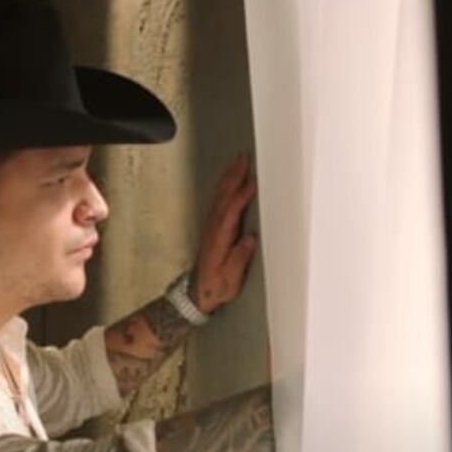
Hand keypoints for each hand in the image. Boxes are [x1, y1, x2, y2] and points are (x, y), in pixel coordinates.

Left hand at [190, 152, 257, 312]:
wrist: (199, 293)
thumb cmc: (217, 287)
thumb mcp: (230, 279)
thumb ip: (239, 259)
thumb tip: (250, 240)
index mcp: (219, 239)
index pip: (230, 213)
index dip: (240, 197)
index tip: (252, 183)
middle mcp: (214, 229)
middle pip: (224, 197)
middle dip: (234, 176)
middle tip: (244, 158)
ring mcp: (212, 226)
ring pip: (220, 196)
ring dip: (229, 177)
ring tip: (238, 161)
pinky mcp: (214, 227)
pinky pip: (219, 200)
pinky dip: (225, 186)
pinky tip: (230, 179)